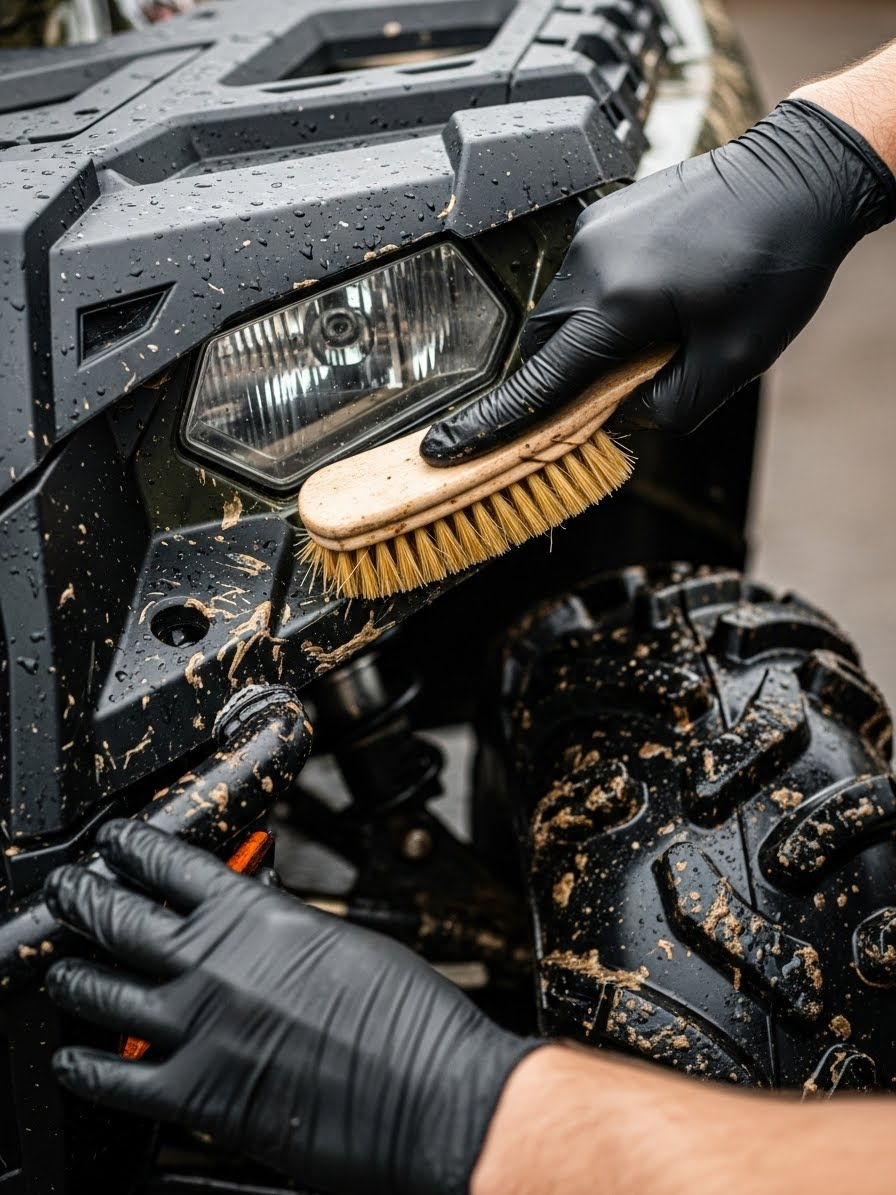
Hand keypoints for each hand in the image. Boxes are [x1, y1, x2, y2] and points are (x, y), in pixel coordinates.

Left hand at [44, 820, 537, 1194]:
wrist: (430, 1093)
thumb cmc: (405, 1014)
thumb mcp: (339, 939)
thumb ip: (279, 925)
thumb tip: (252, 915)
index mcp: (254, 914)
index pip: (169, 864)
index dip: (131, 848)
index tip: (116, 842)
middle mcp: (213, 963)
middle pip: (118, 918)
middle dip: (83, 898)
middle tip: (69, 891)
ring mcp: (197, 1029)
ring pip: (102, 992)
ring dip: (74, 978)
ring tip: (65, 971)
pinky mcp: (197, 1095)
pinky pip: (116, 1078)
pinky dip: (85, 1068)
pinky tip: (74, 1060)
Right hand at [421, 99, 894, 461]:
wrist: (800, 176)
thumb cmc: (777, 267)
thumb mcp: (733, 362)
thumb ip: (668, 406)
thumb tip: (622, 413)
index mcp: (621, 304)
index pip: (540, 382)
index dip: (490, 424)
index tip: (444, 449)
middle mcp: (593, 263)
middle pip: (541, 346)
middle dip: (554, 380)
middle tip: (605, 397)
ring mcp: (595, 232)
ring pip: (559, 312)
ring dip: (581, 341)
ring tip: (649, 338)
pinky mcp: (606, 216)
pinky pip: (582, 278)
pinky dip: (599, 306)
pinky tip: (652, 301)